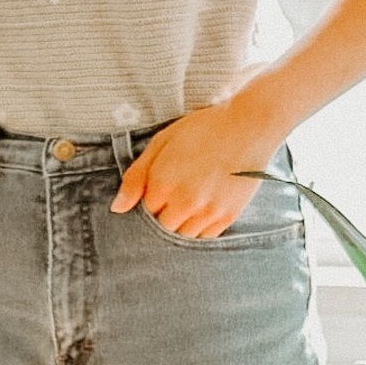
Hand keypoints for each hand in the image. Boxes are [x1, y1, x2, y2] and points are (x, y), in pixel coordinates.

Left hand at [109, 98, 283, 238]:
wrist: (248, 127)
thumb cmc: (202, 129)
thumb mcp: (162, 141)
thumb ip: (136, 176)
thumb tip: (117, 208)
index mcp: (163, 184)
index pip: (143, 212)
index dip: (146, 203)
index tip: (154, 193)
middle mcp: (184, 203)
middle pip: (162, 228)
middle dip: (162, 216)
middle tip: (172, 196)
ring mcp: (208, 212)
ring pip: (183, 236)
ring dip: (180, 224)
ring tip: (187, 201)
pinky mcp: (228, 217)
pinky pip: (205, 236)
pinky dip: (198, 228)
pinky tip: (201, 209)